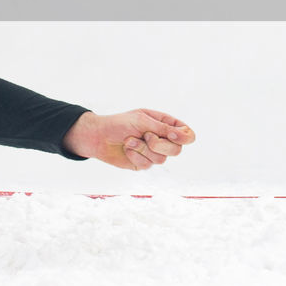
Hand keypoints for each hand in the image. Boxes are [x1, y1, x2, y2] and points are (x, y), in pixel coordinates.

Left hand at [63, 108, 195, 170]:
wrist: (99, 137)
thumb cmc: (119, 124)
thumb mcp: (141, 120)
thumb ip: (162, 128)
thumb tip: (183, 135)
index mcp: (164, 124)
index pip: (186, 134)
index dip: (184, 137)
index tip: (173, 136)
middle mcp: (162, 139)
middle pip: (177, 150)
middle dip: (159, 144)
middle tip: (145, 136)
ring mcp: (153, 153)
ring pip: (161, 159)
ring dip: (143, 149)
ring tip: (129, 140)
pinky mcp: (143, 164)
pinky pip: (148, 165)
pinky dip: (135, 156)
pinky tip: (126, 149)